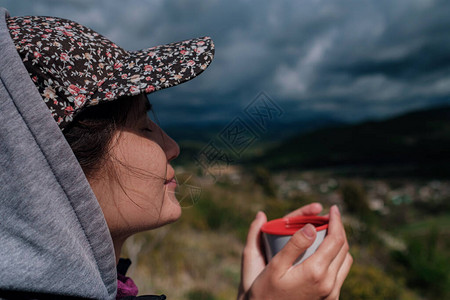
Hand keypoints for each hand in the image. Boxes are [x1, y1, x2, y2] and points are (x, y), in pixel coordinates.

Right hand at [237, 204, 352, 299]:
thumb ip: (294, 244)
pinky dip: (337, 258)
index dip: (336, 221)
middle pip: (344, 248)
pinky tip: (326, 253)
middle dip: (339, 229)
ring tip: (329, 233)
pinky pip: (341, 274)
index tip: (333, 209)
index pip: (336, 240)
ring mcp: (331, 294)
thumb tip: (311, 226)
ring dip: (340, 244)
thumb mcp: (275, 265)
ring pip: (345, 261)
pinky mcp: (330, 299)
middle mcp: (328, 284)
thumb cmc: (266, 291)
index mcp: (316, 272)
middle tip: (330, 217)